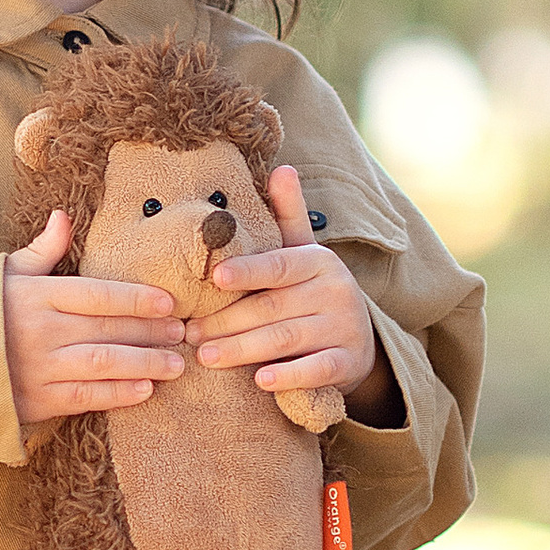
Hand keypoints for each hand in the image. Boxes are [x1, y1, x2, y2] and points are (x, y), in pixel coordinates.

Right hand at [3, 212, 184, 428]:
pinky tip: (144, 390)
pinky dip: (116, 395)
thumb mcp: (5, 275)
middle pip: (107, 329)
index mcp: (36, 295)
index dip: (137, 298)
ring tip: (174, 364)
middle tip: (182, 333)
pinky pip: (84, 396)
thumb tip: (64, 217)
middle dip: (150, 331)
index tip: (169, 302)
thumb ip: (42, 250)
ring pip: (102, 364)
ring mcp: (38, 367)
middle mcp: (41, 330)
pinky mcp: (35, 399)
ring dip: (143, 364)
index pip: (97, 294)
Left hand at [196, 168, 379, 398]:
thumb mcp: (304, 253)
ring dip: (244, 350)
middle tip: (190, 332)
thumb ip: (288, 215)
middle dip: (227, 322)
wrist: (360, 341)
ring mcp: (344, 328)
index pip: (277, 265)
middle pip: (272, 307)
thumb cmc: (314, 292)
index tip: (214, 278)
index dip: (246, 271)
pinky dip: (289, 377)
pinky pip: (317, 370)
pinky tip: (261, 382)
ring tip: (207, 357)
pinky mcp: (347, 363)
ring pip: (287, 339)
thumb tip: (282, 167)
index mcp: (318, 261)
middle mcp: (335, 291)